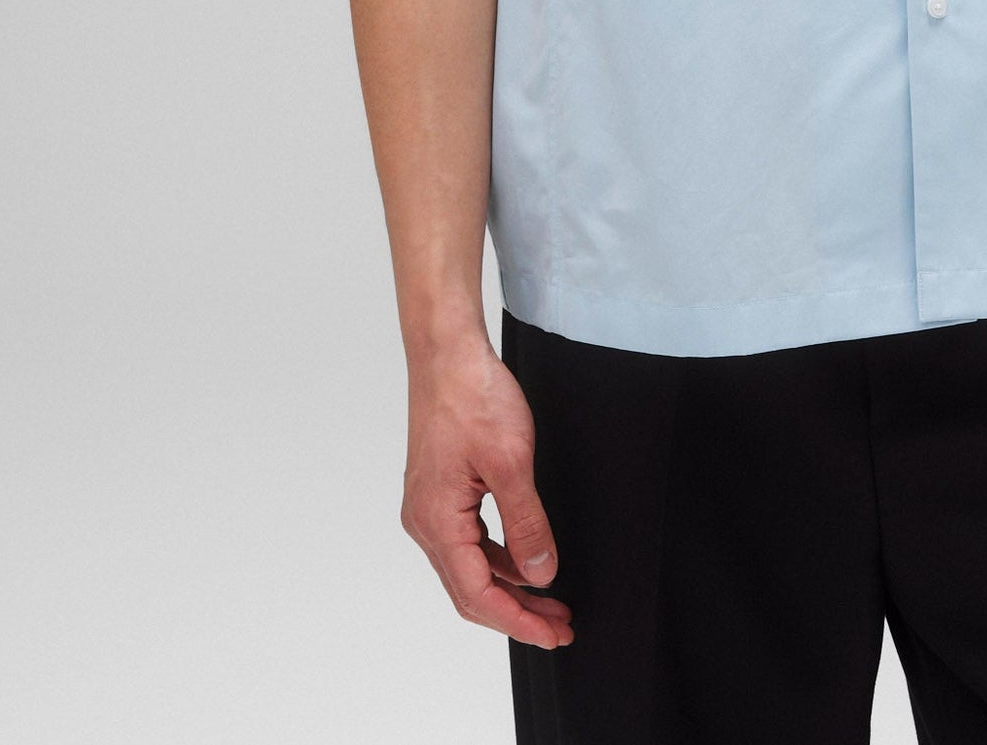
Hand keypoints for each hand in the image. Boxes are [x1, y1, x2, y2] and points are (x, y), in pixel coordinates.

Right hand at [400, 333, 573, 647]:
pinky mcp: (439, 492)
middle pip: (470, 590)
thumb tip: (541, 574)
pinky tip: (527, 559)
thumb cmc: (473, 397)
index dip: (518, 621)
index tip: (554, 633)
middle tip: (560, 625)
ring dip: (510, 587)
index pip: (477, 595)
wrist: (447, 353)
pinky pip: (469, 541)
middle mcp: (425, 522)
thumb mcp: (511, 462)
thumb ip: (526, 524)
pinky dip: (499, 558)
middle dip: (517, 612)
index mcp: (437, 521)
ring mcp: (429, 507)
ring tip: (552, 599)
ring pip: (469, 568)